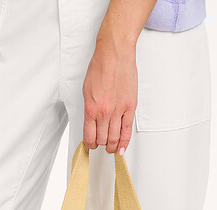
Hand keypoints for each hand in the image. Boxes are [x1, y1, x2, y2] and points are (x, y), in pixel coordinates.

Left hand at [82, 38, 137, 154]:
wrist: (115, 54)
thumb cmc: (100, 67)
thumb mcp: (86, 90)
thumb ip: (90, 109)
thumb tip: (91, 123)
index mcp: (90, 109)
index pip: (89, 136)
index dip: (90, 144)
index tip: (91, 146)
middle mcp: (104, 112)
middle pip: (102, 139)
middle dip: (101, 145)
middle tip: (101, 146)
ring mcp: (118, 111)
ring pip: (114, 138)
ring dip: (112, 146)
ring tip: (111, 149)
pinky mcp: (130, 107)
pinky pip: (126, 130)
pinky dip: (124, 142)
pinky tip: (121, 149)